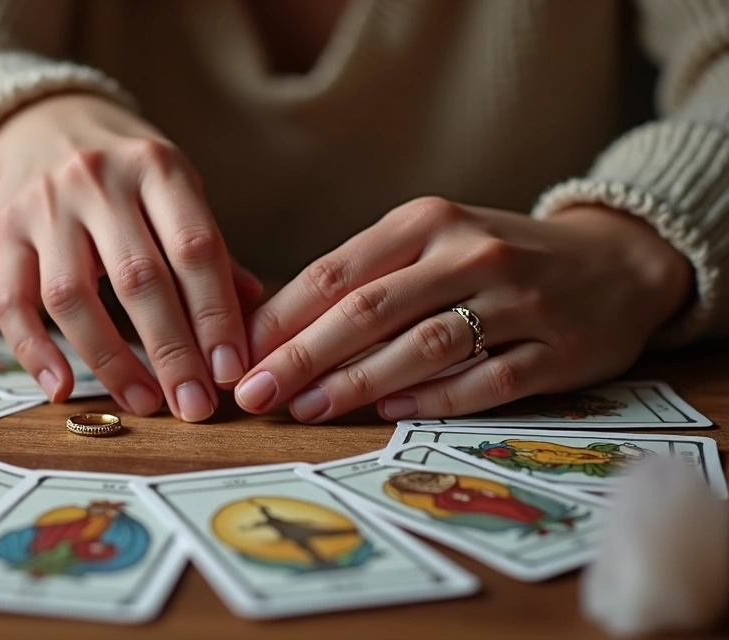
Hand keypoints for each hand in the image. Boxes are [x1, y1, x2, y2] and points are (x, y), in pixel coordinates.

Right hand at [0, 94, 259, 420]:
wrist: (42, 121)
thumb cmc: (124, 170)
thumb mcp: (174, 187)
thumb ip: (207, 248)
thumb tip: (254, 313)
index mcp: (155, 167)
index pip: (194, 248)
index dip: (216, 315)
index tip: (231, 371)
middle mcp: (96, 182)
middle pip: (137, 278)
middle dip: (172, 352)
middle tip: (194, 405)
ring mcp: (42, 208)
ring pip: (70, 296)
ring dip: (111, 359)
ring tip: (143, 402)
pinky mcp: (1, 235)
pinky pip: (10, 303)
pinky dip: (34, 352)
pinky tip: (62, 389)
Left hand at [235, 197, 692, 421]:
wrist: (614, 262)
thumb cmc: (496, 258)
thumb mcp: (432, 243)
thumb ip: (364, 278)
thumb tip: (271, 326)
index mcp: (427, 222)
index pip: (336, 272)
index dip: (280, 317)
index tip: (236, 353)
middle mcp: (470, 254)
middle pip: (368, 310)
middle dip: (300, 355)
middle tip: (253, 392)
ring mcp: (517, 302)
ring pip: (421, 346)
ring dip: (355, 382)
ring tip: (305, 408)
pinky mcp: (556, 351)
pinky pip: (484, 381)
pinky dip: (432, 398)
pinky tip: (388, 412)